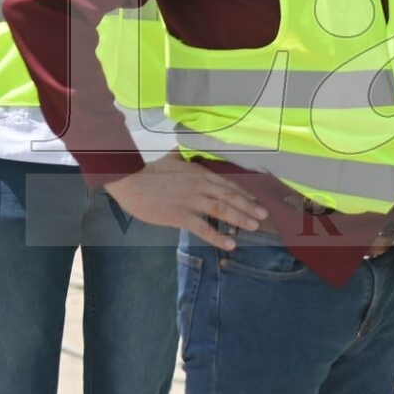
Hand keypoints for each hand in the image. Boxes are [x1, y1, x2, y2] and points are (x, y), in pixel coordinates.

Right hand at [102, 153, 266, 250]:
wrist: (129, 180)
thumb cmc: (148, 172)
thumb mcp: (170, 159)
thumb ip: (180, 156)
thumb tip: (180, 149)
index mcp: (199, 173)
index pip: (228, 183)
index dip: (244, 193)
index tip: (256, 200)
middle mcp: (200, 186)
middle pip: (230, 196)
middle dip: (249, 206)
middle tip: (264, 215)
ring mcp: (191, 201)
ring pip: (222, 210)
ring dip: (240, 219)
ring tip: (253, 227)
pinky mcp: (180, 216)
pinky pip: (203, 228)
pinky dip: (218, 237)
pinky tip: (230, 244)